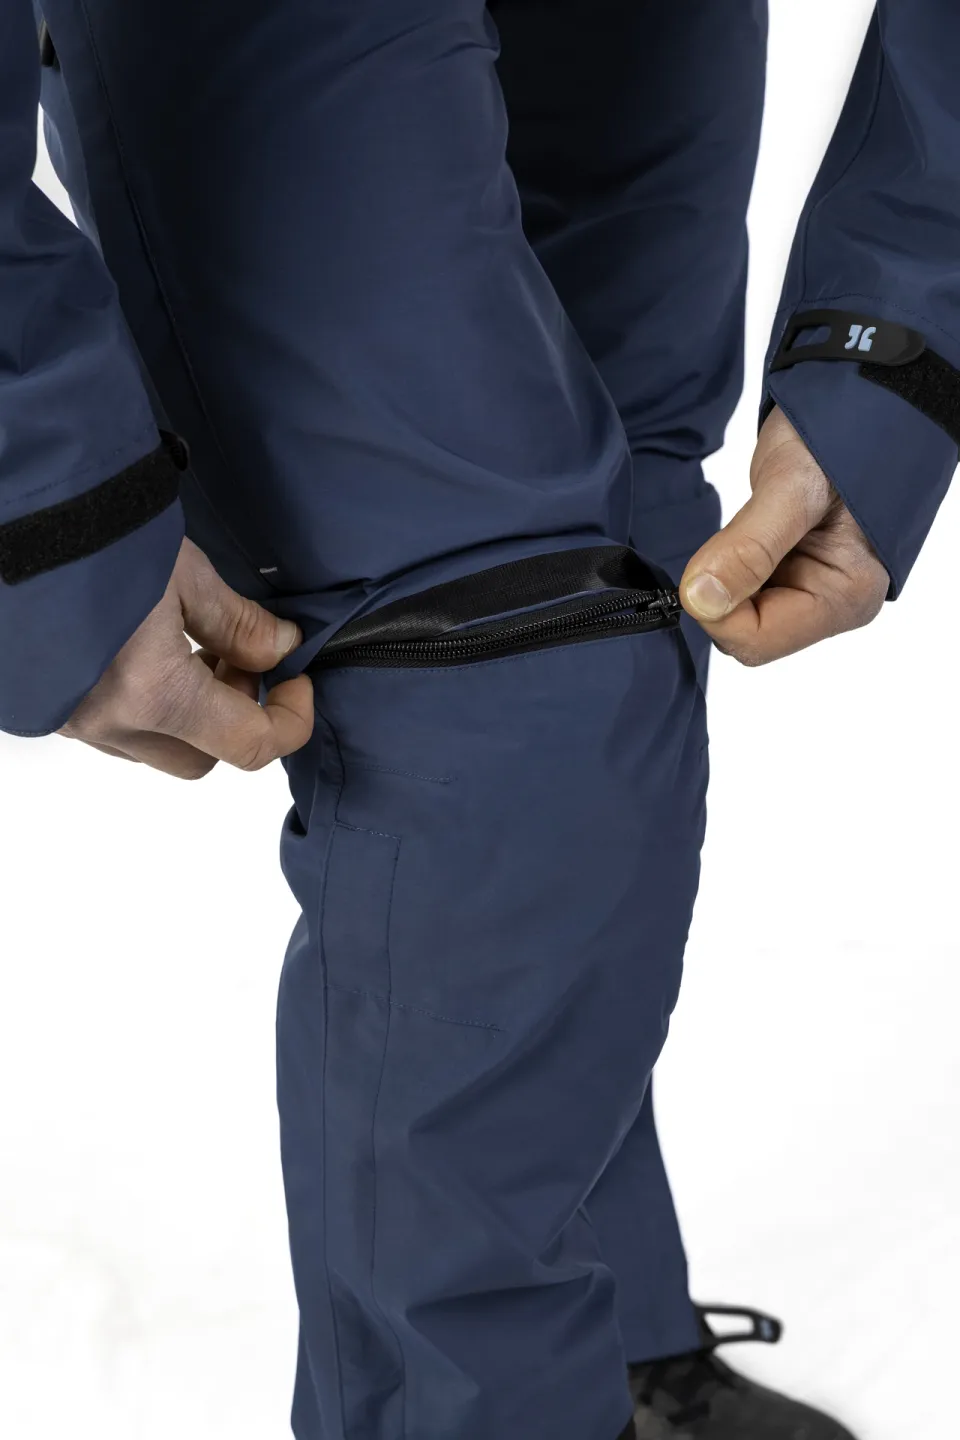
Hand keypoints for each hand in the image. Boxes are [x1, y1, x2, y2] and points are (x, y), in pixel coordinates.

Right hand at [60, 538, 313, 777]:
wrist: (3, 517)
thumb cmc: (86, 533)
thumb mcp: (181, 572)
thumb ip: (237, 622)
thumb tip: (279, 648)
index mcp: (151, 693)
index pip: (249, 744)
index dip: (291, 720)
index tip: (298, 680)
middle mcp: (109, 722)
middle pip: (202, 759)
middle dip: (235, 717)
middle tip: (240, 658)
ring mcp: (72, 721)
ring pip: (156, 747)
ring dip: (191, 713)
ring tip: (192, 646)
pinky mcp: (49, 707)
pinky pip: (115, 729)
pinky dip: (147, 705)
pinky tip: (146, 650)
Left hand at [679, 407, 888, 664]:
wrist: (854, 399)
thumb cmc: (841, 434)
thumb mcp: (793, 486)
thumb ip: (748, 546)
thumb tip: (700, 599)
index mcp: (845, 597)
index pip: (755, 641)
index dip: (717, 608)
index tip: (708, 559)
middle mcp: (831, 605)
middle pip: (746, 633)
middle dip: (722, 592)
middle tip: (736, 533)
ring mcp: (812, 592)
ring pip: (738, 615)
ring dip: (725, 576)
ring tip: (750, 526)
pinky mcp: (792, 576)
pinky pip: (742, 593)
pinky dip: (730, 567)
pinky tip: (747, 533)